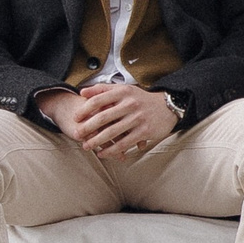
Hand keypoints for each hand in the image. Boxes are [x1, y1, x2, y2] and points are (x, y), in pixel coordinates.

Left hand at [66, 81, 180, 160]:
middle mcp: (130, 104)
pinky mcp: (144, 131)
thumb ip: (103, 89)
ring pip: (112, 132)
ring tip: (86, 146)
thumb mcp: (124, 89)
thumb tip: (82, 92)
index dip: (84, 110)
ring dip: (96, 141)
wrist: (168, 106)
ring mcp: (138, 118)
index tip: (75, 118)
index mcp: (123, 92)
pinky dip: (111, 150)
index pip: (98, 100)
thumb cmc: (141, 99)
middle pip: (103, 117)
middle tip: (76, 135)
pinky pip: (124, 143)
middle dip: (87, 128)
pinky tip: (103, 153)